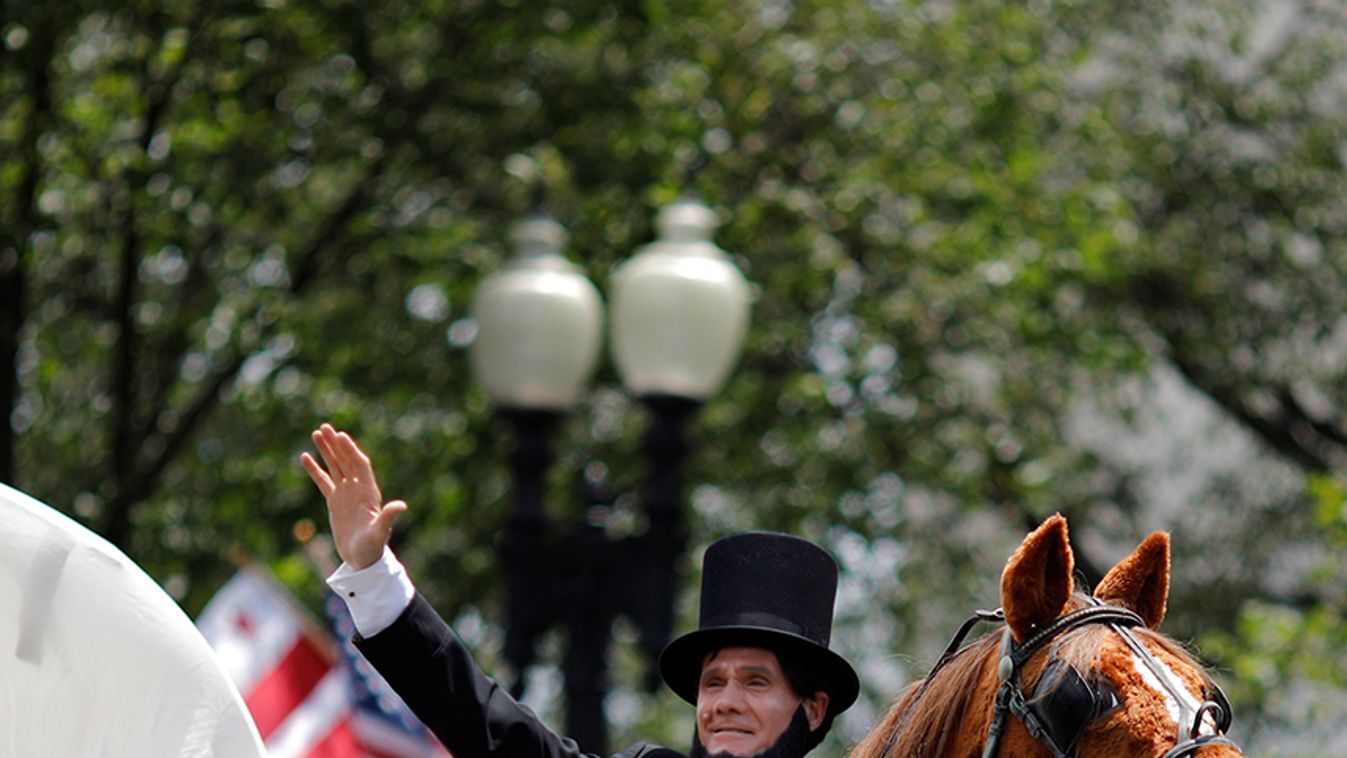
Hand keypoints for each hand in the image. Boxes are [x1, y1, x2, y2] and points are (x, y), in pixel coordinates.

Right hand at [300, 423, 407, 569]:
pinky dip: (315, 469)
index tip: (340, 436)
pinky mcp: (335, 501)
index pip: (359, 465)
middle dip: (336, 444)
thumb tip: (401, 506)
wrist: (362, 558)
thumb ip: (388, 517)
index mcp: (369, 492)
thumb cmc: (373, 547)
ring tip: (316, 433)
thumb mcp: (380, 532)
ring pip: (335, 467)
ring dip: (326, 450)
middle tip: (324, 427)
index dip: (350, 450)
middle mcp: (358, 488)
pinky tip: (305, 456)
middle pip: (346, 460)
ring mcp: (346, 493)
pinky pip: (323, 481)